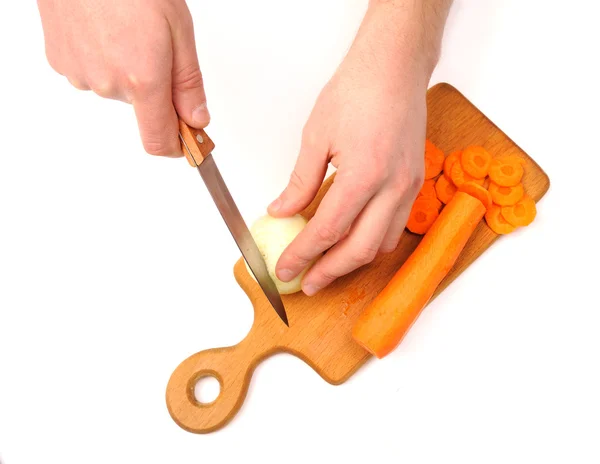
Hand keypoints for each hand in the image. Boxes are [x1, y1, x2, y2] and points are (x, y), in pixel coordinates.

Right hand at [37, 0, 208, 156]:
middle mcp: (108, 85)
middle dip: (155, 87)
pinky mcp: (61, 62)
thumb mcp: (178, 29)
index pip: (159, 142)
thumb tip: (197, 120)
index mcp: (142, 80)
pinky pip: (92, 73)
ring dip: (127, 71)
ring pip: (116, 89)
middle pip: (142, 108)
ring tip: (126, 31)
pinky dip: (103, 59)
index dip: (178, 146)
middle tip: (156, 47)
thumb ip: (187, 82)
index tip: (189, 140)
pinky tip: (103, 30)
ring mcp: (81, 74)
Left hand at [267, 2, 446, 295]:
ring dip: (352, 260)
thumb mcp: (316, 136)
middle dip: (329, 271)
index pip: (327, 231)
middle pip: (359, 249)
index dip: (302, 255)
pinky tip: (353, 239)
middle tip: (306, 282)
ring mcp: (409, 187)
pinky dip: (372, 241)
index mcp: (364, 175)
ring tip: (326, 265)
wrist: (394, 67)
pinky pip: (395, 226)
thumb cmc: (357, 90)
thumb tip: (282, 211)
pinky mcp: (415, 182)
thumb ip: (300, 181)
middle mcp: (392, 187)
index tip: (284, 268)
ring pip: (381, 243)